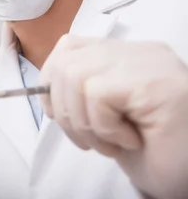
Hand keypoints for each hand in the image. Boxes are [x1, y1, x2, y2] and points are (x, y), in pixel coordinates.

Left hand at [40, 35, 187, 198]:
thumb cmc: (153, 152)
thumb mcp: (105, 117)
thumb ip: (79, 93)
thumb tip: (44, 89)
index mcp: (126, 56)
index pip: (70, 47)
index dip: (51, 81)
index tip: (58, 114)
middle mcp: (138, 52)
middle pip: (66, 59)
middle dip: (63, 107)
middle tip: (90, 138)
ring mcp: (149, 62)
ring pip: (76, 74)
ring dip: (84, 121)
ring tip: (112, 141)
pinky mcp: (155, 81)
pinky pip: (97, 92)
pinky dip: (103, 125)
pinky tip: (130, 140)